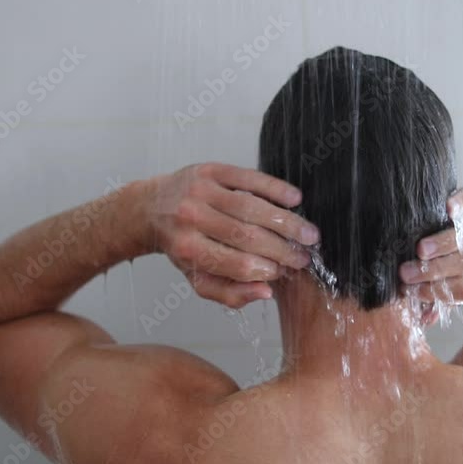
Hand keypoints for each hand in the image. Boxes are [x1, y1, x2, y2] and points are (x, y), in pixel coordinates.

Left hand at [146, 163, 319, 308]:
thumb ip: (229, 293)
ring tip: (309, 234)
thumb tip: (266, 292)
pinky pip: (249, 178)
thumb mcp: (197, 278)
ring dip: (288, 222)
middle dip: (283, 249)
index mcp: (187, 250)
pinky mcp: (210, 170)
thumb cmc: (182, 246)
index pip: (237, 264)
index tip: (285, 272)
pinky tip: (295, 199)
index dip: (267, 270)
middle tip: (305, 256)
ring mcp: (201, 191)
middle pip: (249, 237)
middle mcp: (191, 219)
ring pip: (254, 208)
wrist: (153, 208)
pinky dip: (276, 189)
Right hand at [399, 187, 462, 302]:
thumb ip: (443, 295)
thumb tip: (423, 319)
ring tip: (419, 250)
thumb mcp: (462, 276)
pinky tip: (446, 210)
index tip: (412, 291)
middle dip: (434, 271)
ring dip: (444, 245)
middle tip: (406, 273)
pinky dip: (462, 205)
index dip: (438, 291)